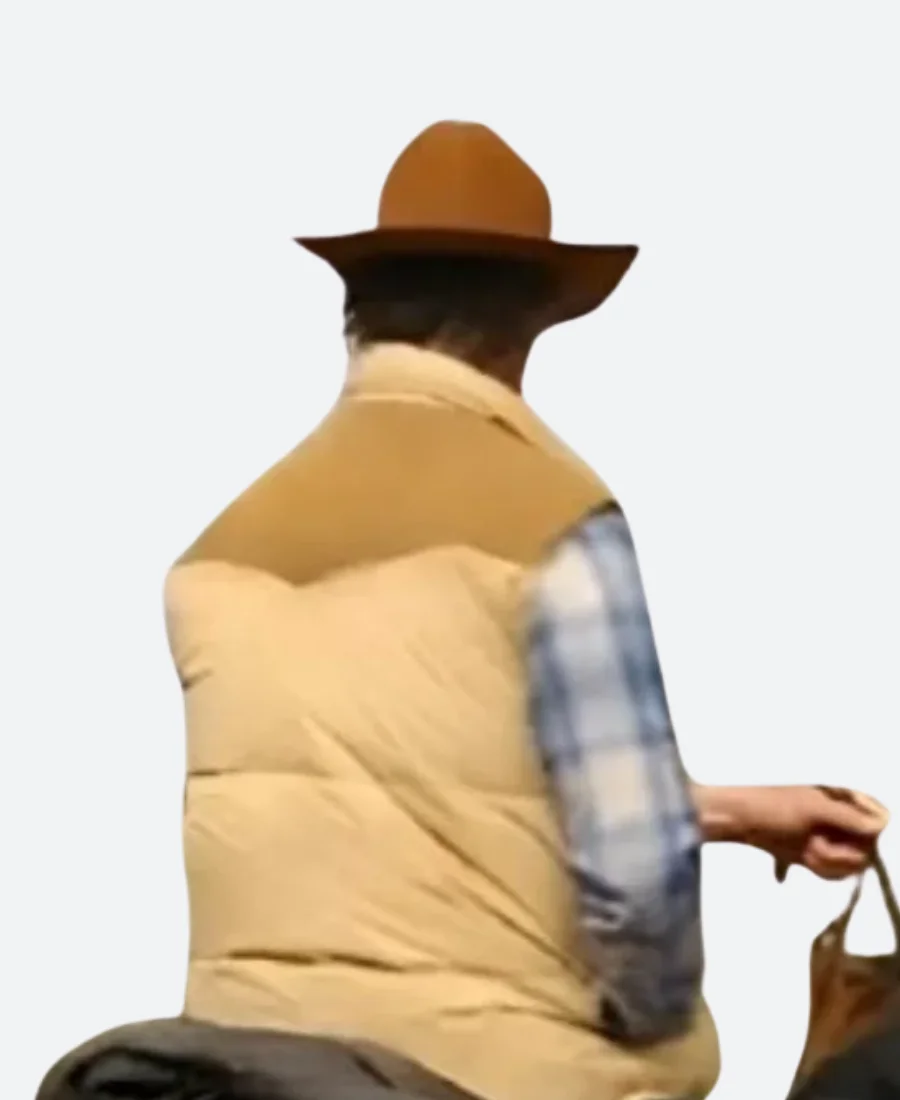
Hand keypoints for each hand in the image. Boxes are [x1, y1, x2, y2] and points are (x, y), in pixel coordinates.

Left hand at [692, 784, 888, 879]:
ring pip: (848, 865)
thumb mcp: (814, 809)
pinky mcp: (815, 854)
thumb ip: (850, 819)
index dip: (867, 838)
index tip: (845, 840)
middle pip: (866, 850)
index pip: (879, 824)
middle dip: (840, 854)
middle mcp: (842, 819)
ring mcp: (829, 838)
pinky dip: (819, 869)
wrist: (737, 820)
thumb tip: (883, 825)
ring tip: (804, 850)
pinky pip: (832, 872)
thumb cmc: (774, 808)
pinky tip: (799, 859)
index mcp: (844, 800)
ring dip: (826, 862)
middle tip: (814, 844)